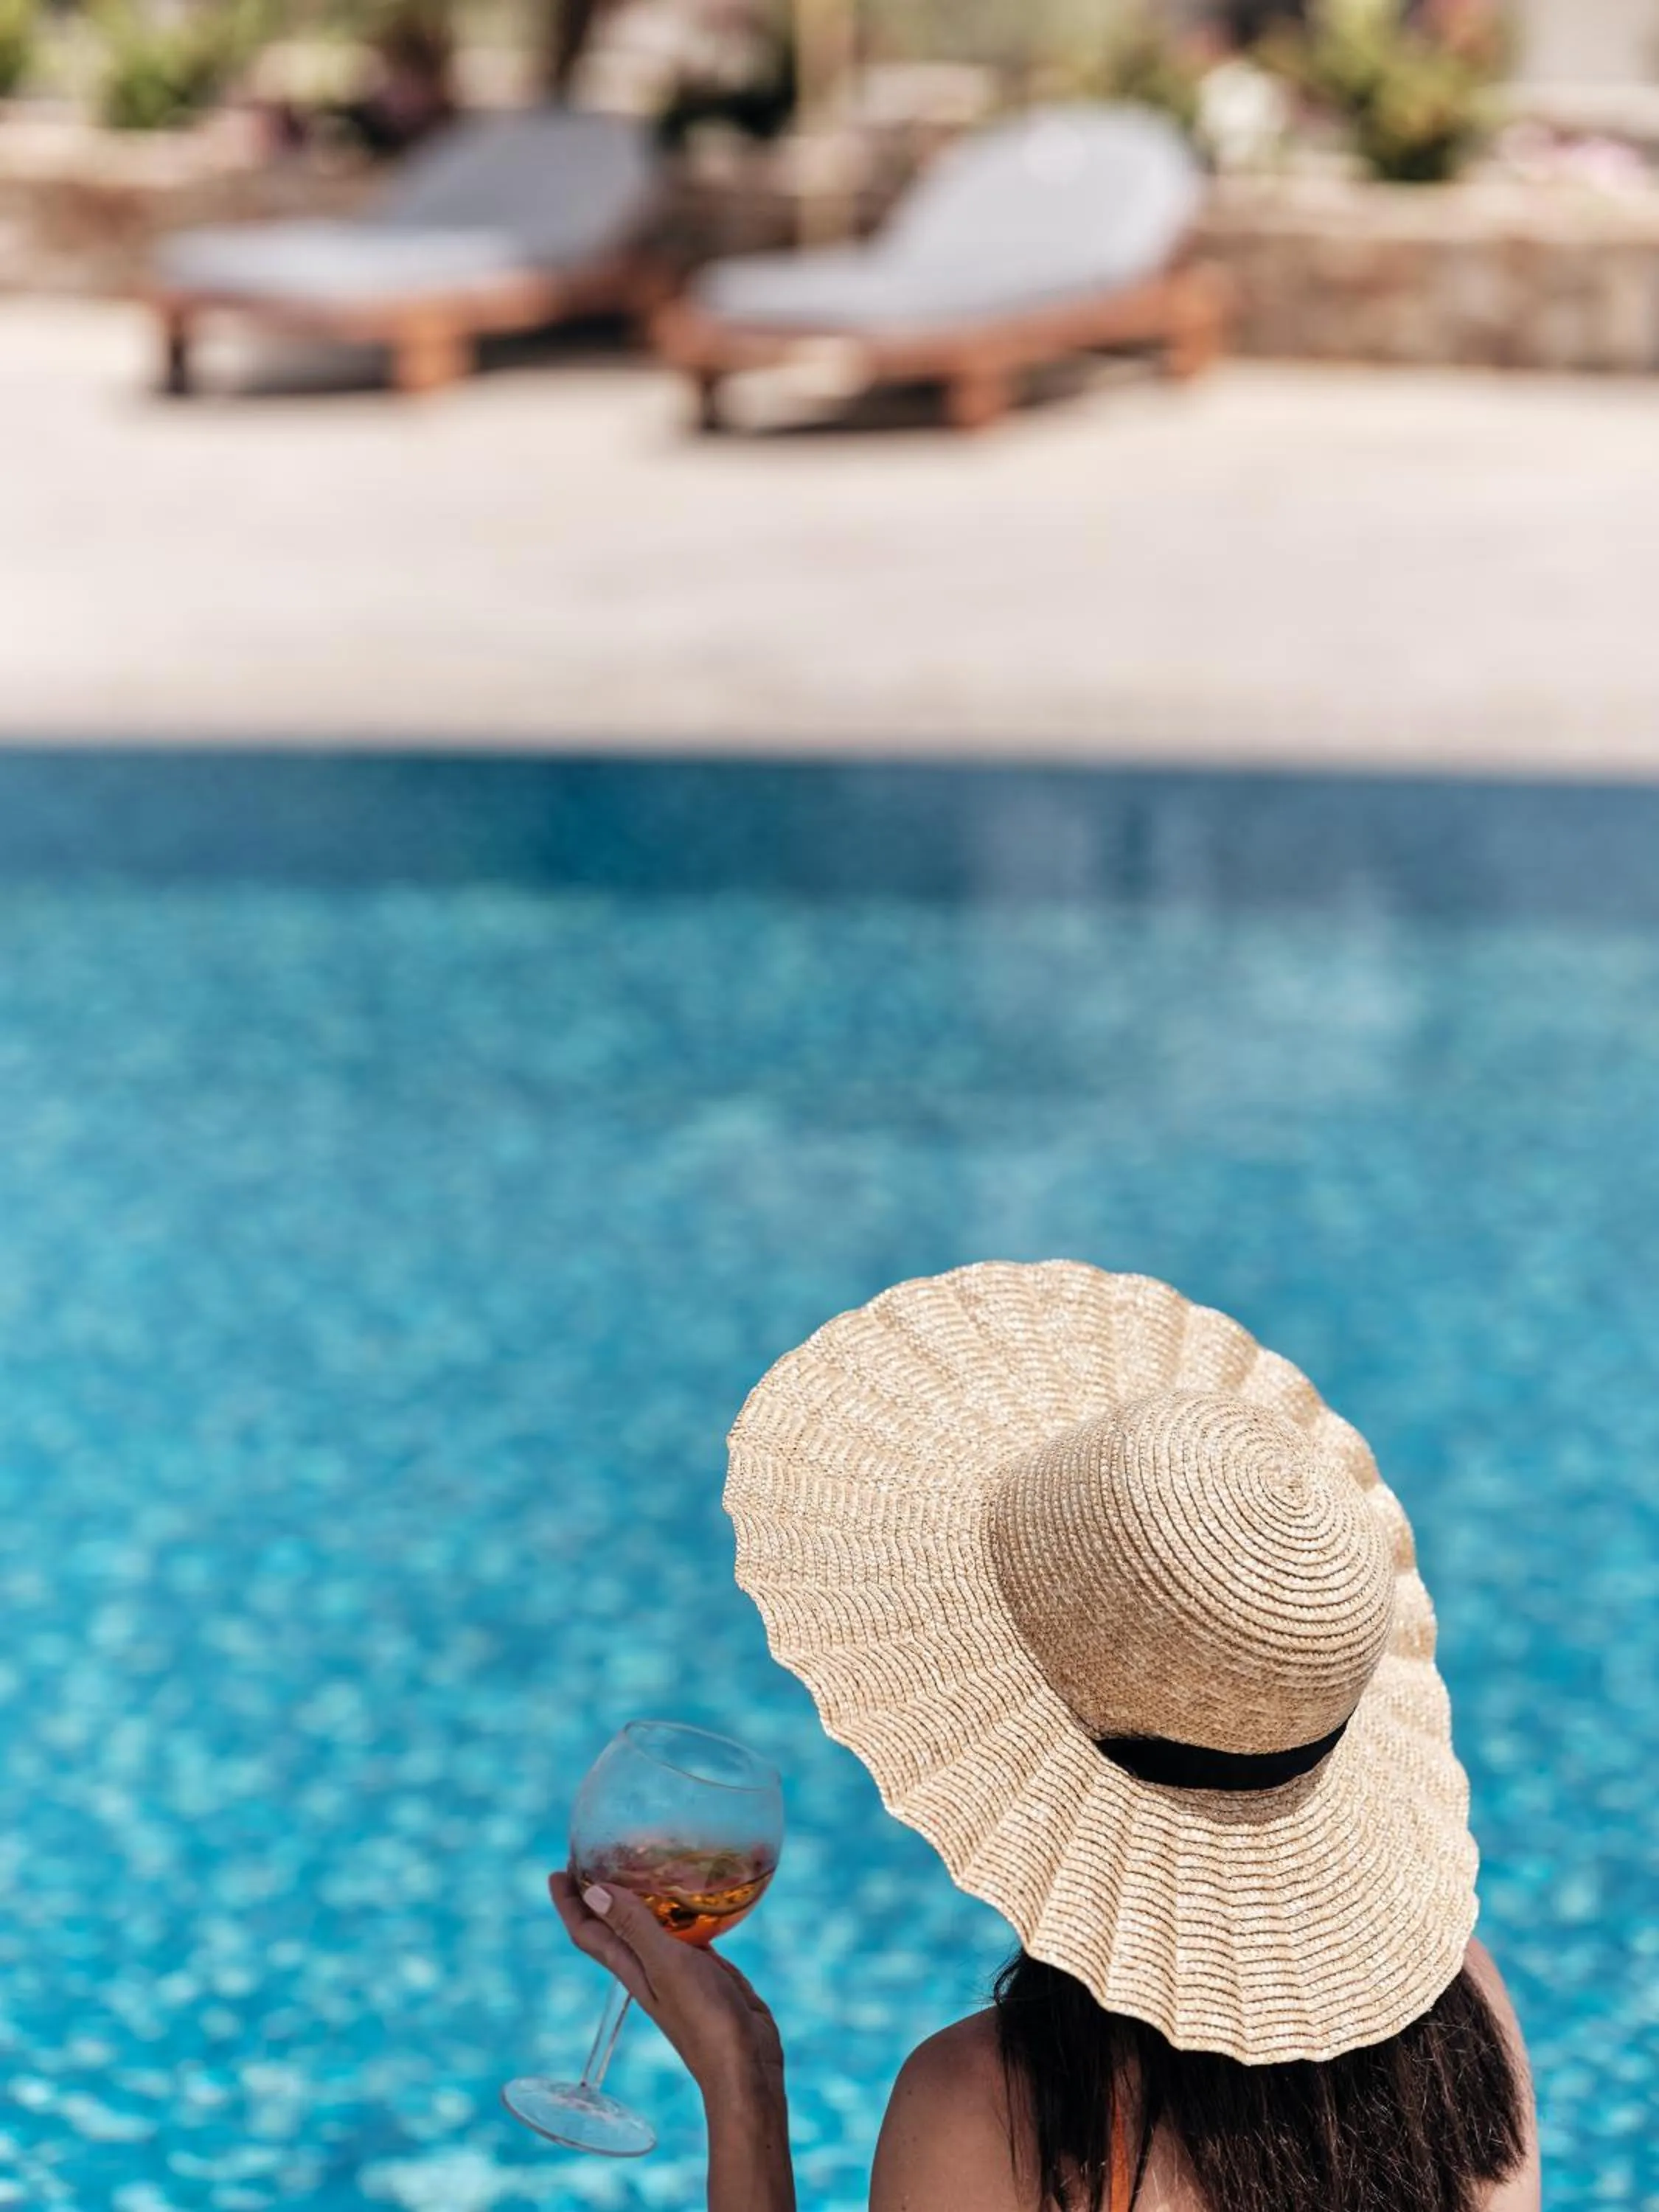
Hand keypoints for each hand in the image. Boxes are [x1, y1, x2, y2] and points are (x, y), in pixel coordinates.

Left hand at [549, 1870, 785, 2104]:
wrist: (744, 2065)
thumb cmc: (704, 2017)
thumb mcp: (666, 1966)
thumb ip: (634, 1928)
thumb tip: (593, 1891)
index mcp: (630, 1968)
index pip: (587, 1932)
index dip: (568, 1904)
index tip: (556, 1871)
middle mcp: (647, 1968)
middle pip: (611, 1927)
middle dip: (598, 1895)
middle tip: (595, 1857)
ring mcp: (676, 1971)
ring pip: (648, 1929)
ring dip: (638, 1901)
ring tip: (641, 1866)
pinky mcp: (705, 1971)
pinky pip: (684, 1934)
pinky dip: (680, 1913)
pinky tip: (694, 1897)